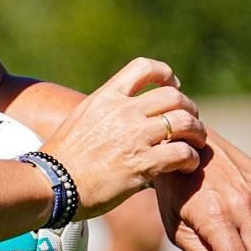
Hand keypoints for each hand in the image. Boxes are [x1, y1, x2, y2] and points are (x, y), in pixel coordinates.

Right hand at [40, 58, 206, 217]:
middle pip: (173, 95)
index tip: (173, 86)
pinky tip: (187, 166)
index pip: (144, 67)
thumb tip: (125, 114)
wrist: (53, 183)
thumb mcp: (81, 119)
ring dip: (197, 133)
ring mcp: (134, 137)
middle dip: (188, 108)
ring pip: (185, 122)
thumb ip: (106, 111)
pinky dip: (191, 159)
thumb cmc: (64, 158)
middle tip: (190, 123)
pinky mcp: (143, 164)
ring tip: (196, 145)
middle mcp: (123, 112)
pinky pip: (183, 153)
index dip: (166, 74)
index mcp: (106, 97)